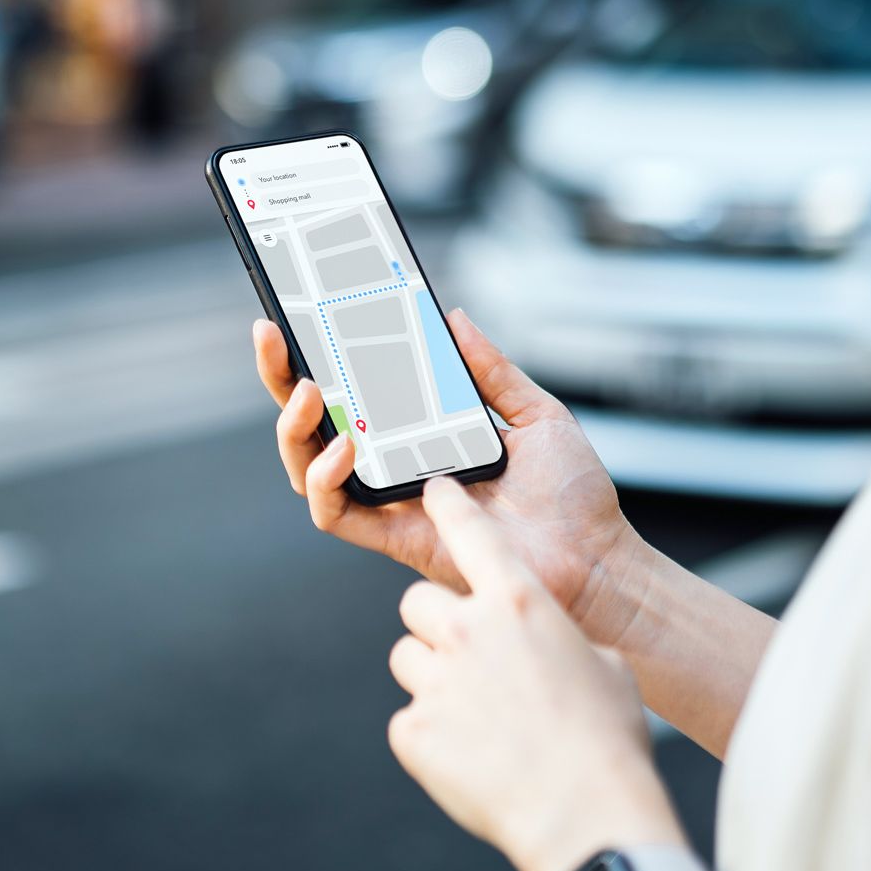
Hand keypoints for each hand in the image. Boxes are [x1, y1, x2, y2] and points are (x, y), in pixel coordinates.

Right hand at [253, 310, 644, 639]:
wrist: (597, 559)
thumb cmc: (573, 497)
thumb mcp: (536, 413)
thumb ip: (491, 371)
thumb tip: (452, 318)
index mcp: (424, 434)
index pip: (356, 390)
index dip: (319, 354)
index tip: (299, 310)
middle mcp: (398, 467)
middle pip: (315, 424)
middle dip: (282, 379)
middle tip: (272, 336)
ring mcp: (393, 503)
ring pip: (309, 468)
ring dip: (294, 429)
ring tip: (306, 391)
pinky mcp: (397, 539)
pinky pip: (337, 514)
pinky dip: (325, 482)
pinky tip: (344, 450)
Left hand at [388, 477, 685, 870]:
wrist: (586, 816)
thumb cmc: (606, 743)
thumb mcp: (604, 667)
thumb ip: (561, 639)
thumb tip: (549, 645)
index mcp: (520, 603)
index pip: (469, 532)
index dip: (447, 505)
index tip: (433, 490)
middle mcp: (469, 631)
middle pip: (419, 601)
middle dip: (438, 624)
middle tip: (469, 657)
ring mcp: (436, 681)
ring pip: (407, 655)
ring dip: (432, 674)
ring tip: (474, 712)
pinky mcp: (413, 732)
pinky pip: (408, 717)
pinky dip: (431, 731)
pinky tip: (470, 752)